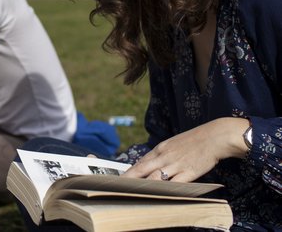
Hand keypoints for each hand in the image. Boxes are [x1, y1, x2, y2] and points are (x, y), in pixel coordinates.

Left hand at [122, 117, 248, 181]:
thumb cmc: (195, 141)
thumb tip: (152, 164)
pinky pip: (175, 184)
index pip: (141, 162)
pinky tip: (158, 196)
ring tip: (134, 193)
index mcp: (161, 149)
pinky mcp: (189, 172)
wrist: (215, 136)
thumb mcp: (174, 144)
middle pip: (142, 169)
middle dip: (129, 179)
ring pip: (155, 177)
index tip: (120, 179)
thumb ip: (163, 154)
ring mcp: (176, 165)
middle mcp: (165, 156)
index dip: (130, 172)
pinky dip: (166, 190)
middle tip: (118, 186)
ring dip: (144, 186)